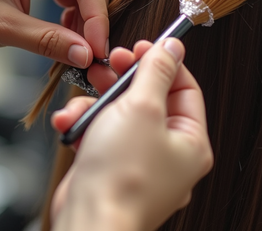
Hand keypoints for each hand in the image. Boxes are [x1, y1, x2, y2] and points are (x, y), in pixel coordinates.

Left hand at [0, 0, 109, 66]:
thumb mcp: (2, 27)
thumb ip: (49, 41)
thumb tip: (87, 56)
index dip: (97, 17)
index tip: (97, 51)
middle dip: (94, 19)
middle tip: (91, 55)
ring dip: (85, 19)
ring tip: (77, 49)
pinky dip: (73, 16)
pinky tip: (65, 37)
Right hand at [49, 39, 213, 230]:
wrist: (89, 222)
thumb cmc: (121, 176)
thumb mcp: (142, 107)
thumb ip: (157, 72)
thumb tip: (173, 48)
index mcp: (191, 144)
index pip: (185, 90)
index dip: (162, 63)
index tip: (139, 47)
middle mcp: (170, 157)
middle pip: (150, 101)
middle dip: (122, 82)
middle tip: (107, 65)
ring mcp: (141, 167)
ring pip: (120, 119)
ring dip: (95, 106)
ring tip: (80, 105)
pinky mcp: (113, 173)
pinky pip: (103, 139)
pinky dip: (85, 129)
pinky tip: (70, 126)